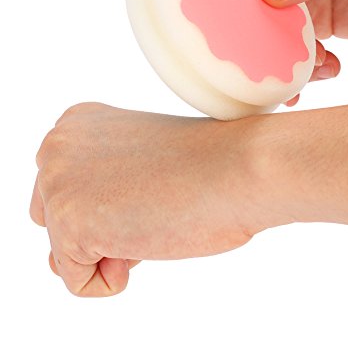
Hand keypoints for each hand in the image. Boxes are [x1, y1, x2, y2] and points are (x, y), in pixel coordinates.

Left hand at [30, 103, 270, 296]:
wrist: (239, 167)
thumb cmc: (206, 165)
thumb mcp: (136, 170)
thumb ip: (93, 199)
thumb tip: (52, 265)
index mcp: (78, 123)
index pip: (71, 190)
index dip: (114, 201)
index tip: (153, 182)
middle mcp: (56, 144)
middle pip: (56, 219)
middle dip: (103, 226)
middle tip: (152, 201)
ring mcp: (57, 180)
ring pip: (64, 250)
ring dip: (109, 249)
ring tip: (150, 216)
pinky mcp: (67, 221)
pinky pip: (77, 281)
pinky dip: (114, 277)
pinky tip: (149, 235)